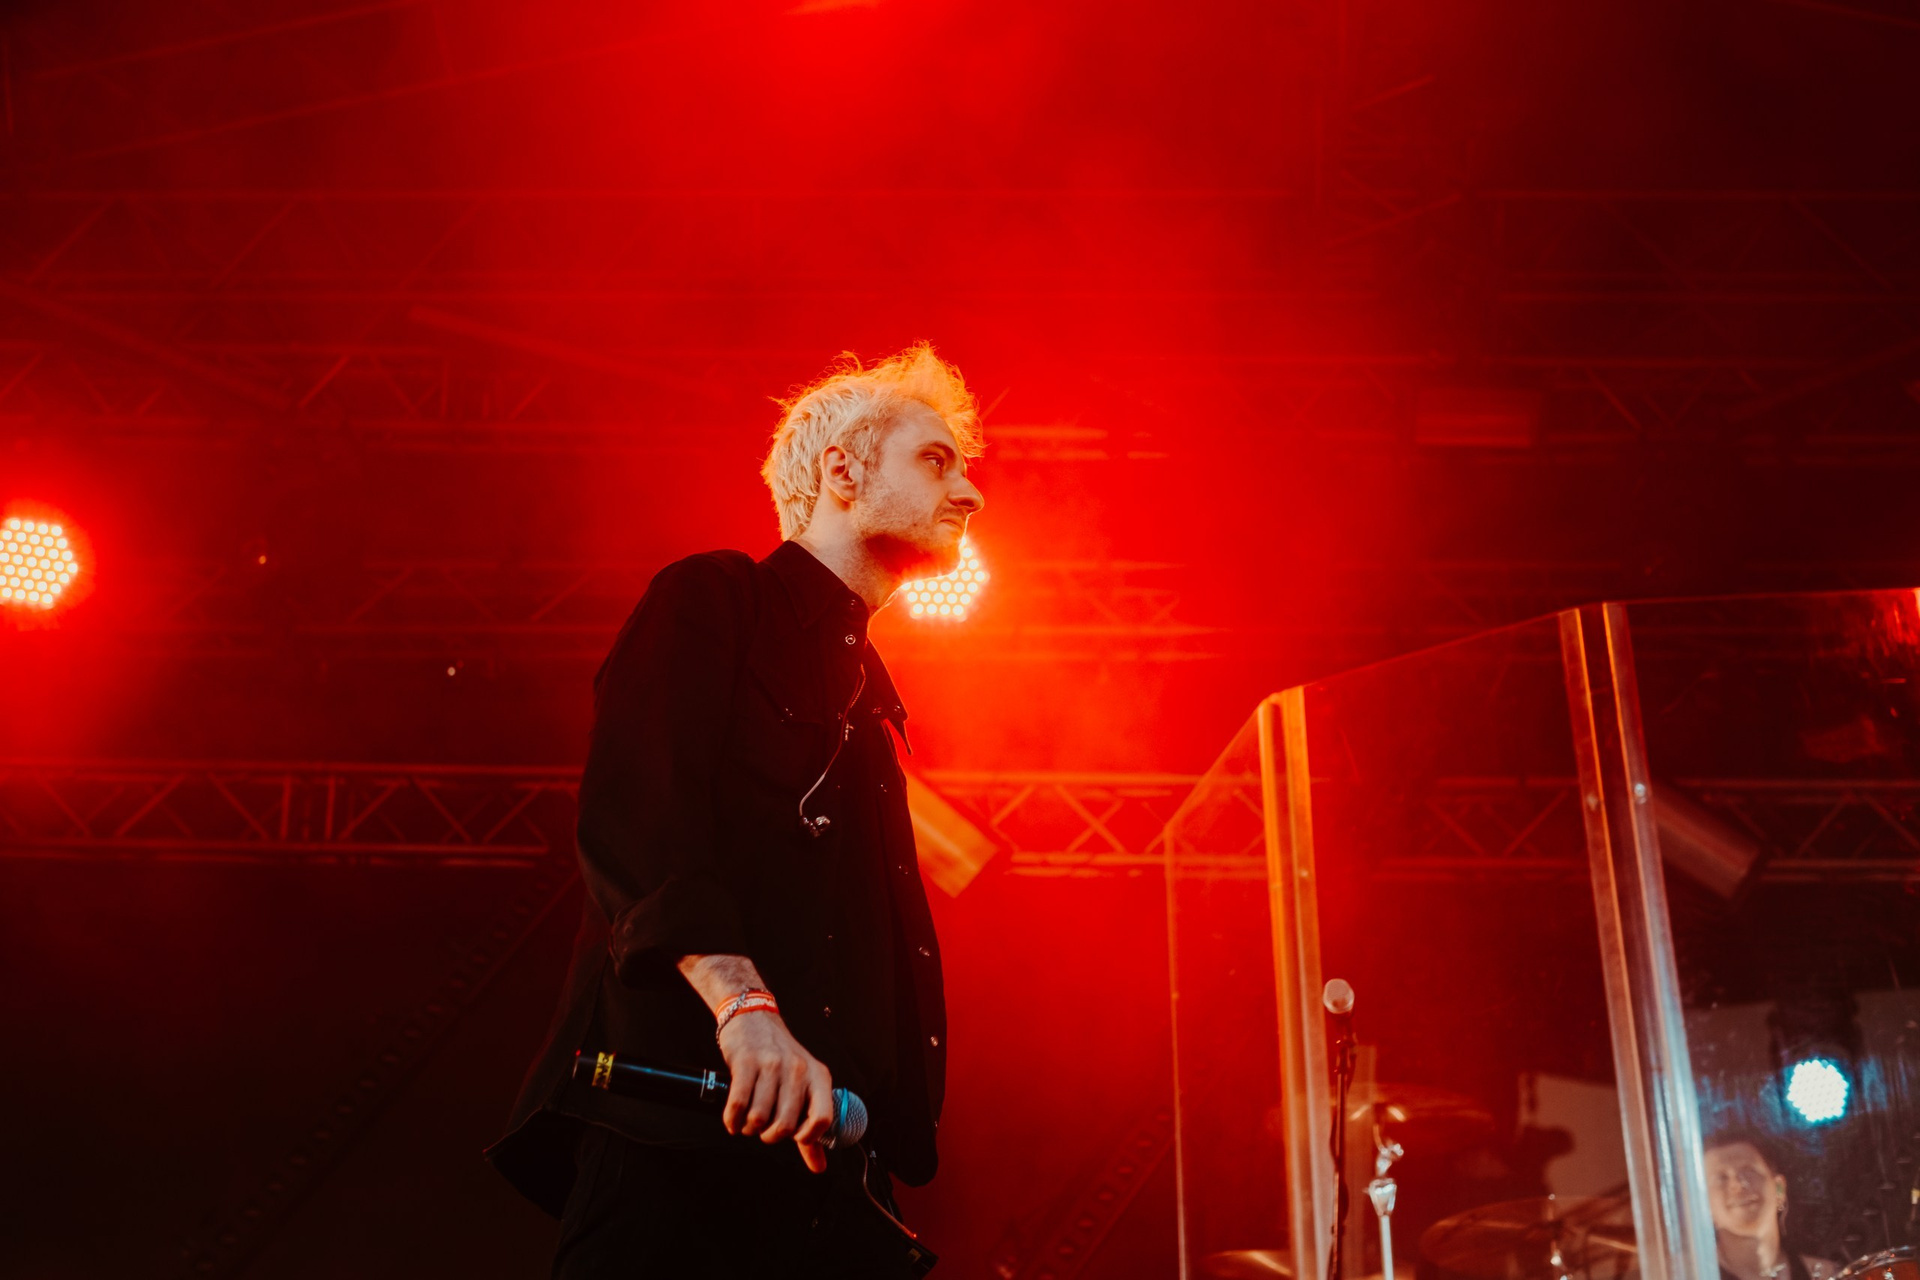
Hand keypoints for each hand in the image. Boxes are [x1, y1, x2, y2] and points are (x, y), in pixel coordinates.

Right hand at [717, 1010, 835, 1173]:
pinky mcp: (746, 1062)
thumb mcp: (804, 1084)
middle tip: (764, 1131)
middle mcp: (798, 1070)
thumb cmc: (781, 1058)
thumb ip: (811, 1127)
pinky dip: (732, 1120)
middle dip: (770, 1137)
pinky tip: (733, 1120)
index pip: (823, 1118)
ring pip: (759, 1118)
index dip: (808, 1137)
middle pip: (786, 1125)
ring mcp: (772, 1065)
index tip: (795, 1138)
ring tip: (748, 1122)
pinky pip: (738, 1105)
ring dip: (749, 1128)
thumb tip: (819, 1167)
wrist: (755, 1017)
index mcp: (818, 1076)